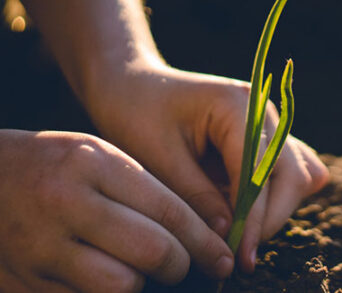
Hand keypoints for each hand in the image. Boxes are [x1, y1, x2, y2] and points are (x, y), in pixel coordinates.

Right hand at [0, 130, 233, 292]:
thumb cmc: (55, 165)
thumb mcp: (99, 157)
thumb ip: (146, 192)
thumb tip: (199, 236)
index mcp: (92, 163)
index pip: (168, 211)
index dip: (204, 241)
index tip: (222, 257)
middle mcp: (67, 204)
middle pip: (151, 252)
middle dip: (181, 266)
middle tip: (183, 265)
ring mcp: (40, 246)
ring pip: (120, 287)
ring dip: (142, 284)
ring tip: (141, 271)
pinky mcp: (23, 281)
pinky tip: (109, 276)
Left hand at [83, 60, 328, 271]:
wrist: (130, 87)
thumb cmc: (136, 115)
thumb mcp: (158, 158)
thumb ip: (197, 197)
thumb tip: (229, 237)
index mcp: (239, 105)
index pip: (261, 170)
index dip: (254, 218)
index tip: (240, 257)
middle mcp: (264, 111)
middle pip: (291, 175)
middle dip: (270, 219)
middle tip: (240, 258)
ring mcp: (269, 124)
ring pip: (296, 177)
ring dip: (274, 210)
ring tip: (240, 238)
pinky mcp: (265, 139)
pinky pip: (288, 171)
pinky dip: (275, 197)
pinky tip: (246, 216)